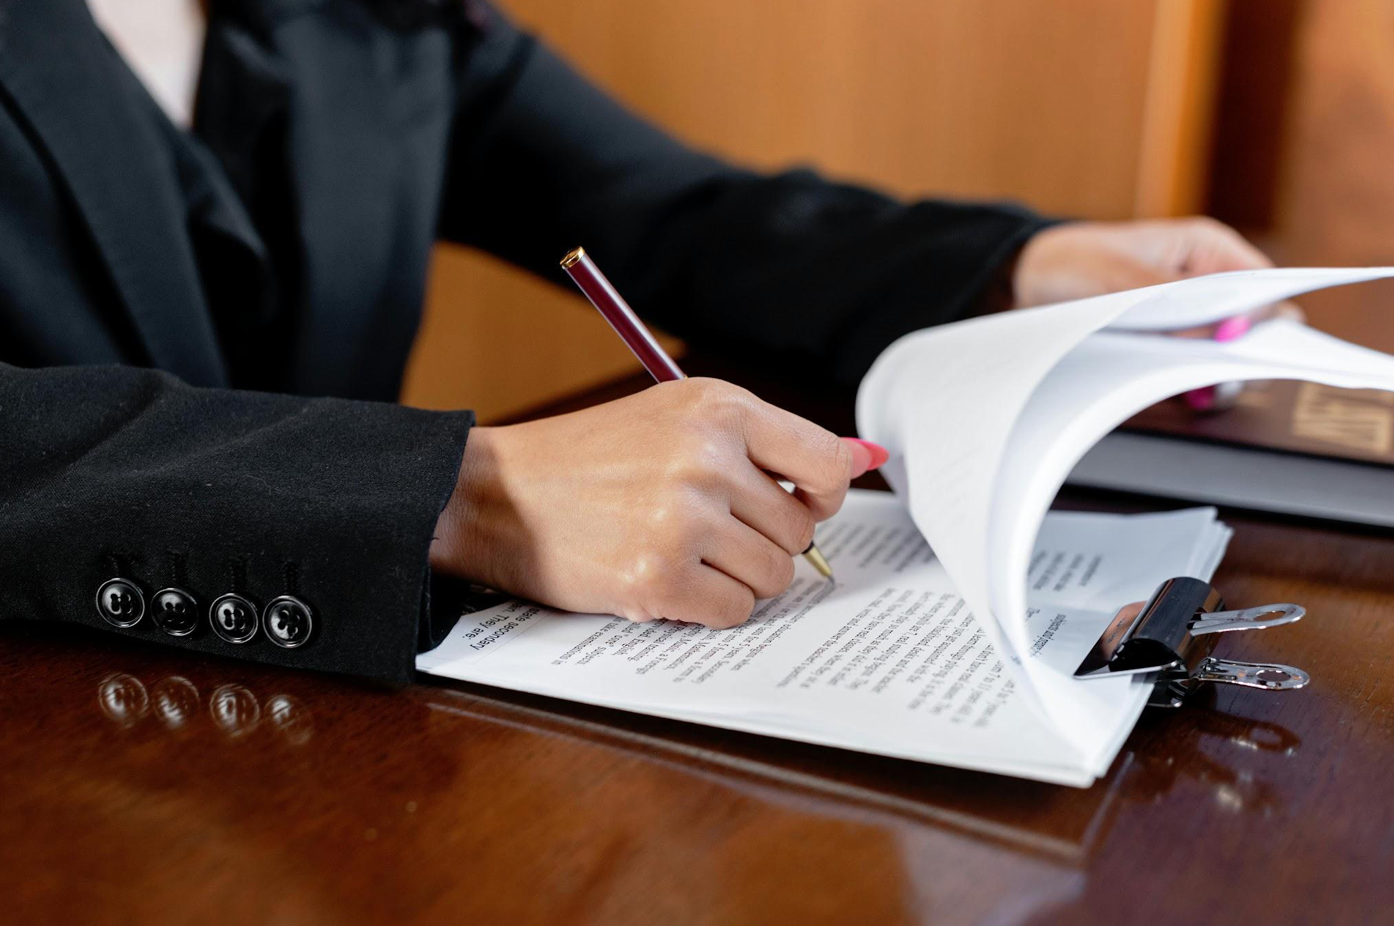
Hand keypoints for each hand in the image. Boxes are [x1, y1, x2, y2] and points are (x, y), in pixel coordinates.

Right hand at [430, 378, 881, 627]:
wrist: (497, 495)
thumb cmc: (590, 458)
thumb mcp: (677, 417)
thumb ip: (767, 440)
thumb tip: (865, 459)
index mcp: (718, 408)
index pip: (827, 462)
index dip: (823, 495)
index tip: (797, 504)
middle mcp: (707, 458)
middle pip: (800, 531)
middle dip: (764, 542)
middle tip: (708, 532)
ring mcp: (682, 520)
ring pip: (773, 577)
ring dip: (737, 578)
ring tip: (682, 554)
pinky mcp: (657, 578)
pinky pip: (734, 611)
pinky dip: (708, 608)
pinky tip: (666, 581)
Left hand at [1012, 216, 1302, 411]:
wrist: (1029, 279)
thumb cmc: (1072, 261)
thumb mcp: (1118, 276)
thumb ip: (1174, 300)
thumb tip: (1226, 325)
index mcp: (1206, 248)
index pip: (1261, 284)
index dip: (1263, 318)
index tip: (1241, 345)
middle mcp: (1205, 281)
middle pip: (1250, 324)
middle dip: (1240, 353)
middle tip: (1217, 379)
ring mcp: (1187, 313)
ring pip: (1223, 350)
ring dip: (1213, 372)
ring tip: (1196, 391)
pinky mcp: (1166, 340)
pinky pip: (1192, 365)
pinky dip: (1189, 381)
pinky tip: (1182, 394)